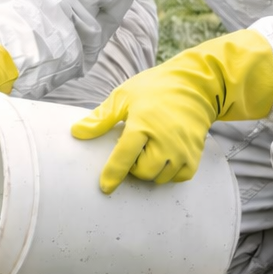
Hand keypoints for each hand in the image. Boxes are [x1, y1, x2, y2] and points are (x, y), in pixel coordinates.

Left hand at [71, 29, 272, 193]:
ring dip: (150, 170)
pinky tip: (164, 156)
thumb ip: (100, 118)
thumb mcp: (123, 96)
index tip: (105, 187)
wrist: (195, 85)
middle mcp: (165, 141)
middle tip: (133, 148)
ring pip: (159, 177)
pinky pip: (178, 177)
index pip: (124, 157)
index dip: (113, 175)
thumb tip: (77, 132)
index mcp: (143, 124)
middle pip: (142, 172)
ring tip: (149, 150)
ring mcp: (182, 149)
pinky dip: (168, 172)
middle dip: (132, 166)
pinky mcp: (195, 154)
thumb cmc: (155, 89)